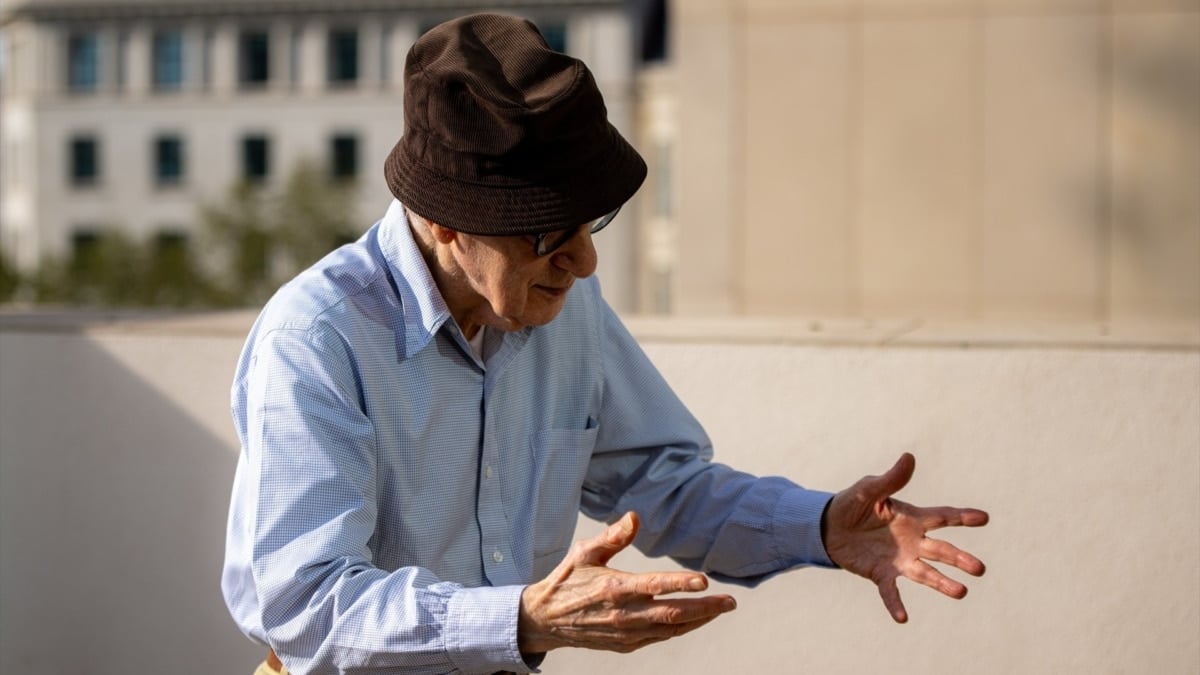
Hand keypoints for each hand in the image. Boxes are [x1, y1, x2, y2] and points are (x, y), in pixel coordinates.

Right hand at [518, 511, 736, 653]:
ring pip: (670, 628)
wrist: (545, 620)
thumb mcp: (585, 552)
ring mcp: (626, 633)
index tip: (704, 580)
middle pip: (671, 613)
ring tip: (721, 608)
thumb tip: (635, 517)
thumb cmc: (567, 580)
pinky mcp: (626, 644)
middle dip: (704, 608)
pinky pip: (660, 638)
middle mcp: (622, 614)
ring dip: (699, 619)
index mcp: (613, 588)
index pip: (653, 586)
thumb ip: (613, 536)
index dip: (680, 583)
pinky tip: (696, 620)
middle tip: (730, 601)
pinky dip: (681, 629)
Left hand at [823, 453, 988, 622]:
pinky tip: (902, 618)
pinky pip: (891, 591)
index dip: (963, 517)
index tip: (984, 518)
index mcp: (912, 518)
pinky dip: (896, 604)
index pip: (942, 517)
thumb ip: (890, 479)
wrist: (830, 527)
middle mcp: (912, 541)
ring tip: (961, 592)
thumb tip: (909, 457)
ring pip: (926, 573)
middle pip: (941, 551)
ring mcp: (899, 560)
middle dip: (960, 559)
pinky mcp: (881, 574)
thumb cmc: (853, 504)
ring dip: (942, 583)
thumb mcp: (869, 489)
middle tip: (979, 569)